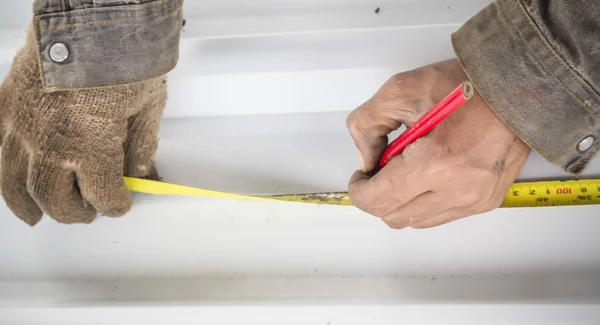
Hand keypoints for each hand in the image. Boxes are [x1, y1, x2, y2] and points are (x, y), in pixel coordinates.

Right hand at [0, 26, 165, 225]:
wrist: (93, 16)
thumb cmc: (125, 56)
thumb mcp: (147, 108)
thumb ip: (140, 147)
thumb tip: (141, 174)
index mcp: (92, 147)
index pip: (103, 196)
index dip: (115, 205)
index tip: (120, 204)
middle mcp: (51, 143)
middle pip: (55, 199)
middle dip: (74, 213)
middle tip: (86, 213)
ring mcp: (22, 125)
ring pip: (16, 183)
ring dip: (28, 205)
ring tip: (36, 216)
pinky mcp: (6, 106)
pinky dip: (6, 174)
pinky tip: (13, 182)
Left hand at [346, 59, 529, 228]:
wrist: (519, 85)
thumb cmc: (466, 83)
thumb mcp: (400, 90)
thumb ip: (367, 125)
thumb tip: (365, 160)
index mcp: (435, 164)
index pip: (378, 200)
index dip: (359, 190)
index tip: (360, 175)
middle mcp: (458, 190)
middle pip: (393, 216)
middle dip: (378, 195)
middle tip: (380, 167)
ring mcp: (475, 199)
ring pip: (416, 221)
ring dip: (401, 200)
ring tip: (408, 167)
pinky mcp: (487, 201)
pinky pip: (441, 215)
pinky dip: (425, 200)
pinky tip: (428, 173)